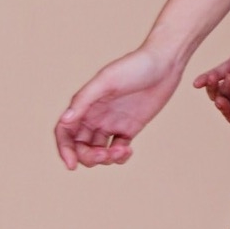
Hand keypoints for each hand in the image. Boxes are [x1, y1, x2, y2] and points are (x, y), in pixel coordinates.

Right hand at [54, 46, 181, 169]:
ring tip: (121, 151)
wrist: (165, 63)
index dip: (64, 149)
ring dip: (104, 159)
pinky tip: (128, 151)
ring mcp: (112, 123)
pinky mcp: (130, 128)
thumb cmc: (135, 66)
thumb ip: (84, 99)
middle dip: (87, 157)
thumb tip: (65, 120)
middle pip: (80, 146)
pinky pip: (118, 150)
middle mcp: (96, 115)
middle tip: (104, 155)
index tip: (71, 165)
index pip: (65, 131)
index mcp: (86, 104)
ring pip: (98, 151)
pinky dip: (119, 157)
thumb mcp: (107, 80)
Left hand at [192, 20, 229, 127]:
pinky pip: (217, 73)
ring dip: (214, 89)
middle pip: (226, 105)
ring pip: (219, 90)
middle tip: (220, 98)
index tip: (226, 106)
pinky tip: (198, 82)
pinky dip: (206, 78)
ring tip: (216, 79)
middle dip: (221, 103)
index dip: (229, 114)